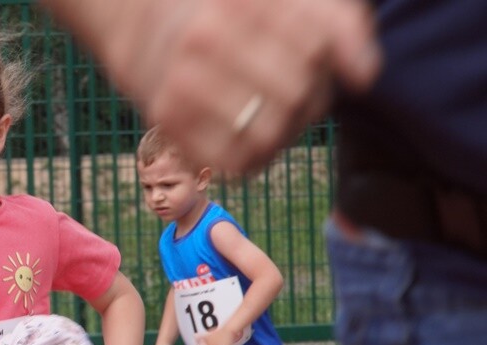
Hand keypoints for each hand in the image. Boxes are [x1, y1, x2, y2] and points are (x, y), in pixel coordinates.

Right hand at [99, 0, 380, 172]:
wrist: (146, 25)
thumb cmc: (230, 17)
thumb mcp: (283, 1)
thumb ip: (337, 25)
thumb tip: (366, 76)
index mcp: (241, 3)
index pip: (317, 47)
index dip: (331, 62)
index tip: (318, 61)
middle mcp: (208, 40)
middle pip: (298, 93)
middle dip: (310, 100)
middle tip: (298, 95)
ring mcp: (183, 82)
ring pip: (269, 134)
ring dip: (284, 133)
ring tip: (277, 118)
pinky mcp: (167, 120)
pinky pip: (233, 161)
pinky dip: (254, 158)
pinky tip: (253, 139)